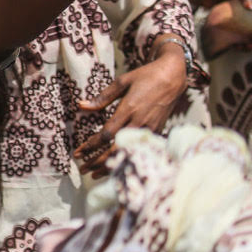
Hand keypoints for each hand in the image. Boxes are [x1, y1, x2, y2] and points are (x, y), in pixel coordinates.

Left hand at [74, 46, 187, 172]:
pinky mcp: (157, 131)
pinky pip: (139, 149)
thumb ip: (102, 97)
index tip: (78, 153)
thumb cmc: (145, 77)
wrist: (173, 77)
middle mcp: (139, 122)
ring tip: (95, 174)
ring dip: (111, 164)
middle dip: (98, 161)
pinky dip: (126, 158)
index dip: (91, 146)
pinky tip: (116, 164)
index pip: (106, 134)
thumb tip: (81, 106)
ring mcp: (149, 128)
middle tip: (82, 170)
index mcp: (128, 109)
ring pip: (128, 152)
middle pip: (116, 148)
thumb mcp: (122, 82)